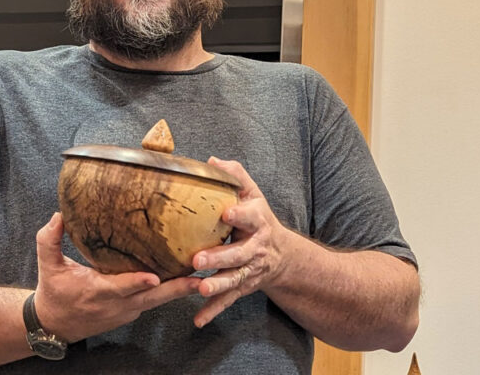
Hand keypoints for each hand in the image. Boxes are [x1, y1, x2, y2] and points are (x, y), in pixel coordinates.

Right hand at [33, 212, 201, 341]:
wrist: (55, 325)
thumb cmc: (54, 292)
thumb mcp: (47, 265)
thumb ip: (49, 240)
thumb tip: (59, 215)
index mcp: (96, 291)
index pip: (119, 288)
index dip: (136, 282)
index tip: (153, 276)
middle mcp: (115, 305)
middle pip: (151, 298)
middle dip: (176, 289)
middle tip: (199, 279)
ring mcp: (126, 312)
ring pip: (157, 301)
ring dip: (180, 291)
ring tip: (203, 276)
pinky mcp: (131, 312)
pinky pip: (154, 302)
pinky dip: (171, 292)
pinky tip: (187, 278)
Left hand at [191, 157, 292, 327]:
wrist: (281, 254)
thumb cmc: (258, 218)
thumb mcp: (252, 193)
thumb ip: (235, 175)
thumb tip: (211, 160)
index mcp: (257, 221)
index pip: (249, 216)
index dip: (239, 215)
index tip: (226, 214)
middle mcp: (255, 247)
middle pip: (238, 254)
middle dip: (219, 258)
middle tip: (199, 260)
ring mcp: (249, 270)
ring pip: (233, 279)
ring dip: (217, 286)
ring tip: (200, 288)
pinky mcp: (243, 286)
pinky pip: (228, 300)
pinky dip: (213, 310)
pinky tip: (198, 319)